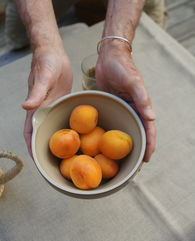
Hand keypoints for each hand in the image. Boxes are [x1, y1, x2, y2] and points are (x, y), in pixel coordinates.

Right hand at [22, 46, 72, 156]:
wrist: (55, 54)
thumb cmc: (46, 64)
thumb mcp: (43, 78)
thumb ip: (36, 93)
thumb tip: (25, 107)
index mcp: (35, 110)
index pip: (30, 134)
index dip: (33, 149)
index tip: (39, 163)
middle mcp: (43, 113)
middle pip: (43, 136)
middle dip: (47, 151)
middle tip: (59, 165)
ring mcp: (52, 110)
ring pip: (54, 130)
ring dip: (59, 143)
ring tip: (70, 157)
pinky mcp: (62, 106)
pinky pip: (64, 121)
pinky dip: (67, 131)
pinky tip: (78, 138)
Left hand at [95, 43, 155, 162]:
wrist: (108, 56)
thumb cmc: (122, 67)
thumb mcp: (133, 81)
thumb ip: (142, 98)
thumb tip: (152, 118)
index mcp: (141, 106)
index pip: (148, 129)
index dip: (149, 145)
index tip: (146, 160)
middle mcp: (133, 110)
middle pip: (137, 134)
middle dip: (137, 151)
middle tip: (133, 168)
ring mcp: (121, 110)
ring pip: (125, 132)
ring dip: (125, 147)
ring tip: (120, 162)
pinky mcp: (111, 108)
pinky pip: (113, 124)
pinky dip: (112, 136)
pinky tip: (105, 146)